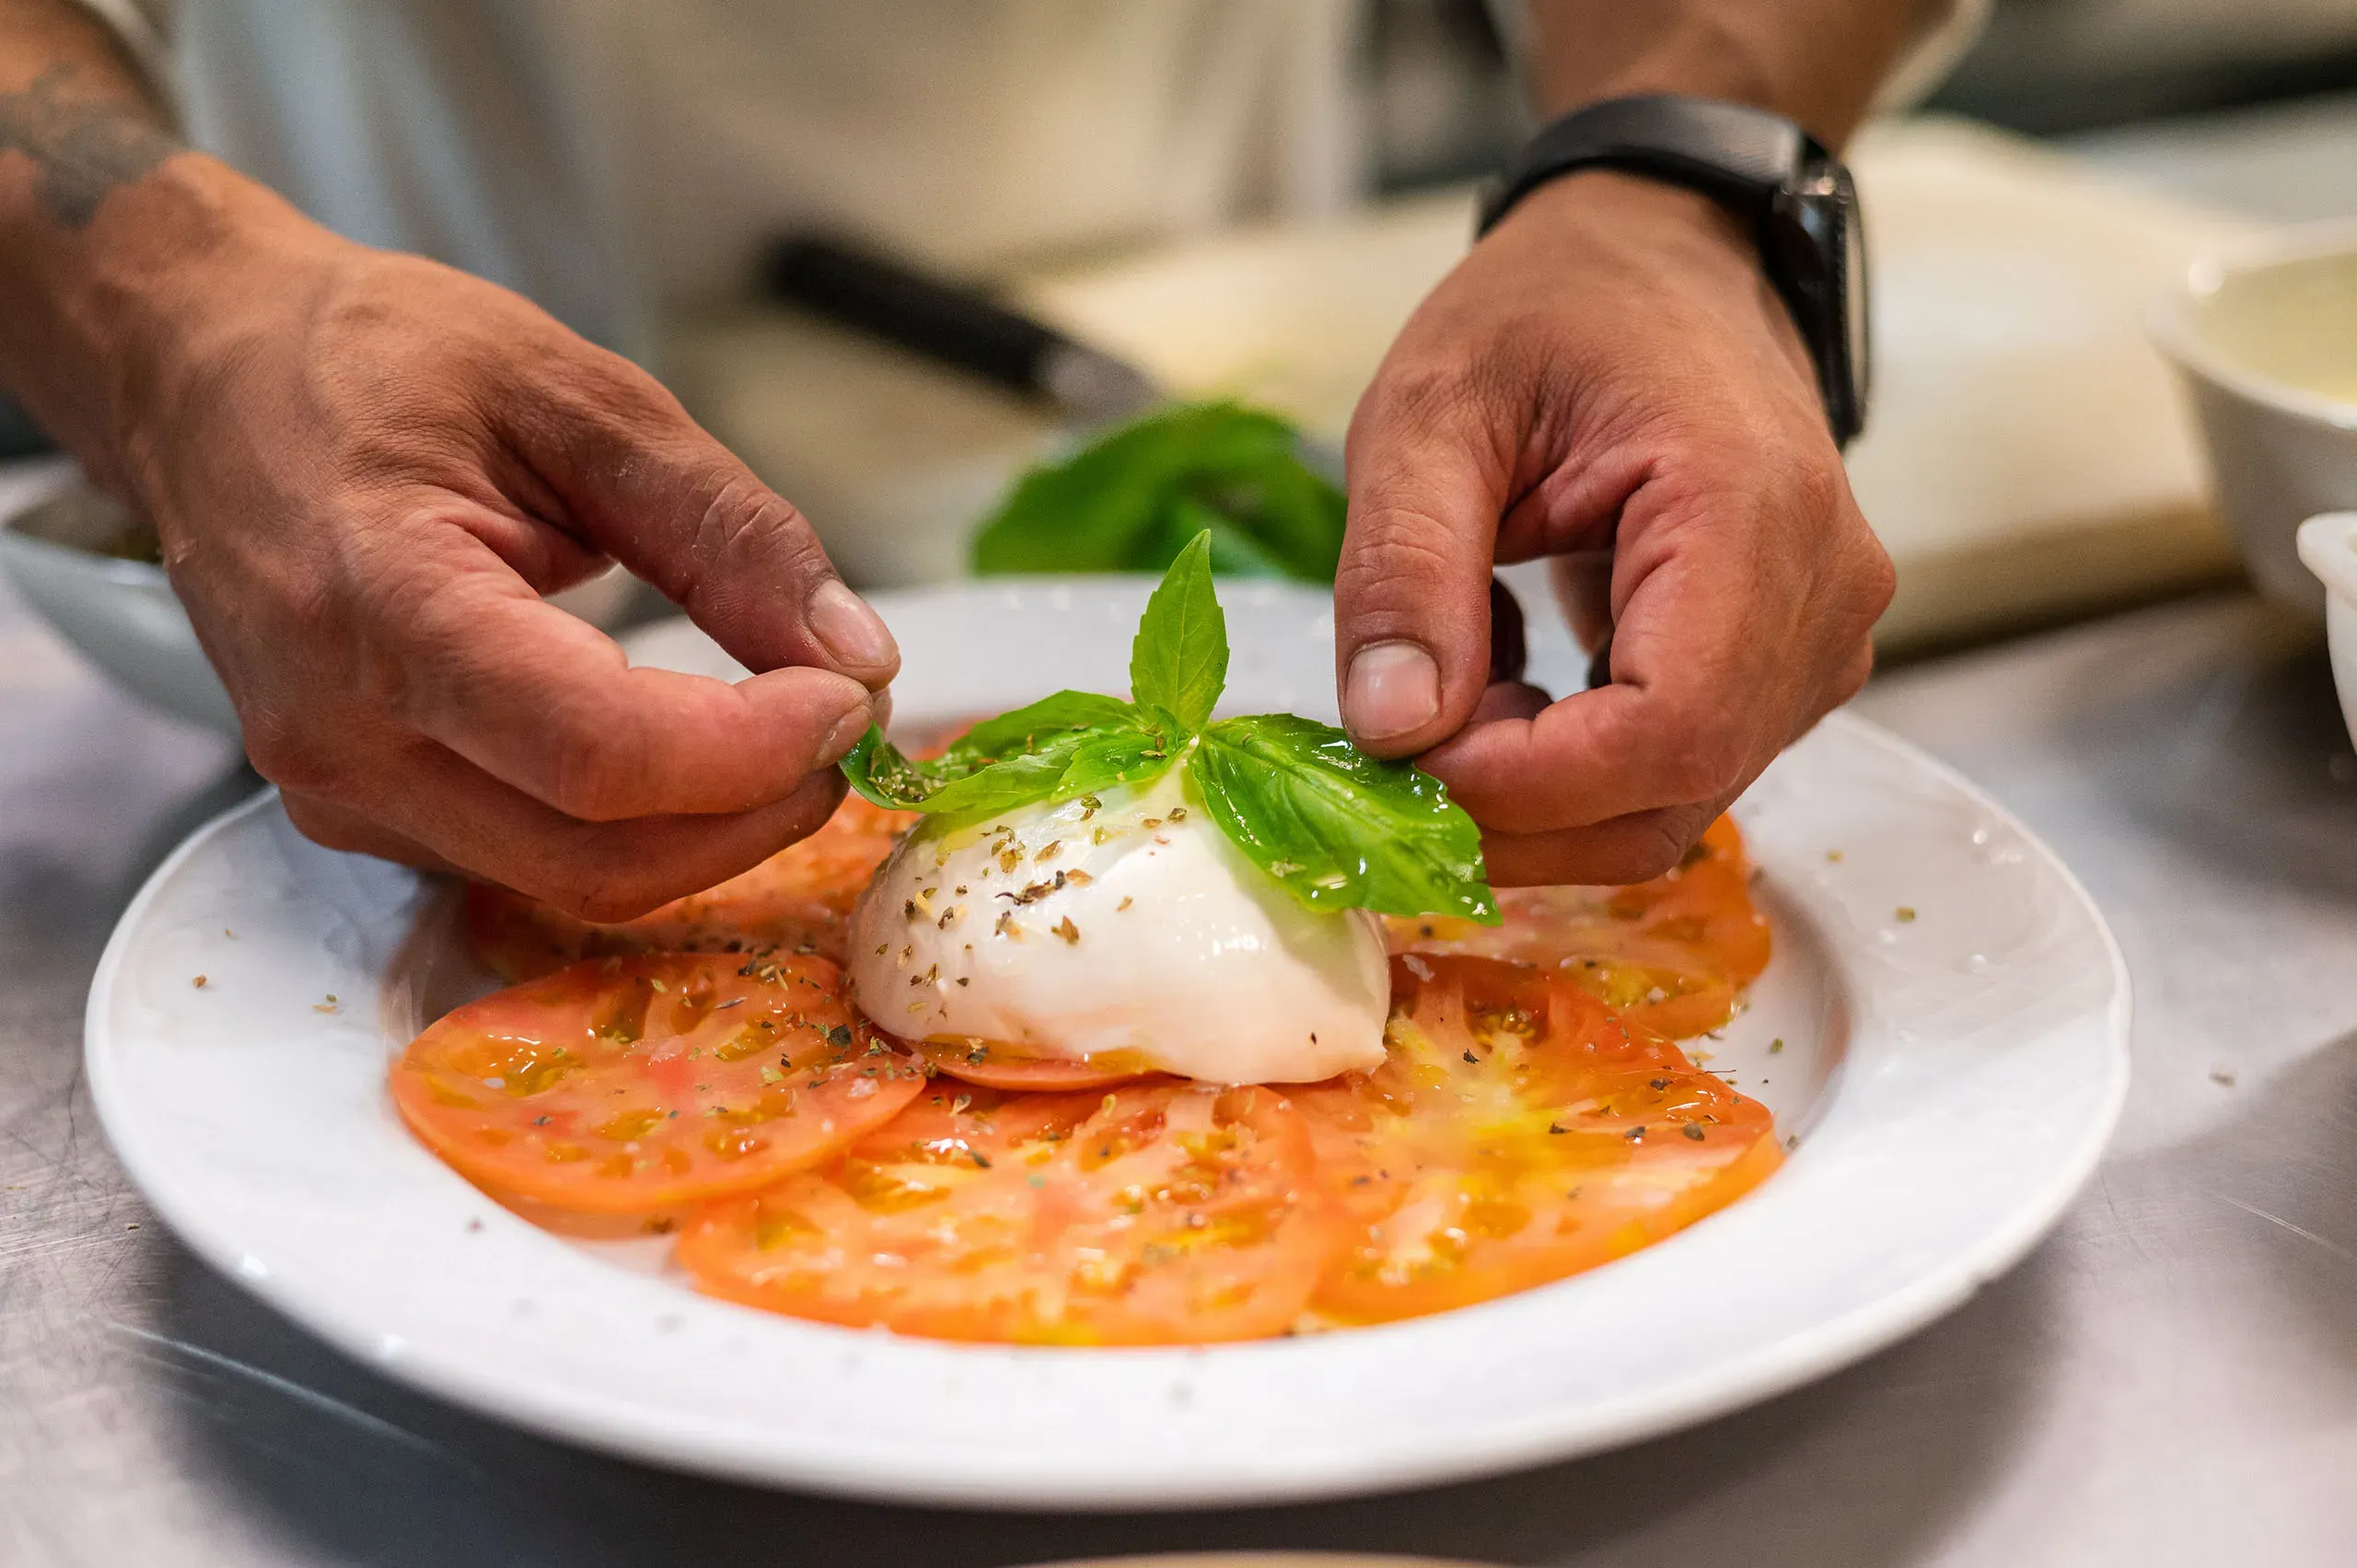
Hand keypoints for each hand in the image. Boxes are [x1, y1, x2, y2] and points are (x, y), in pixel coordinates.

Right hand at [110, 165, 897, 917]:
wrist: (209, 372)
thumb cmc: (376, 359)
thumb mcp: (581, 395)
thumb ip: (726, 530)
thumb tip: (853, 655)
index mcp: (381, 604)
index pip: (598, 755)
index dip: (750, 753)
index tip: (846, 697)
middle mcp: (339, 731)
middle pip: (597, 856)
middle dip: (755, 811)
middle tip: (842, 720)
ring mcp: (335, 788)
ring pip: (570, 881)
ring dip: (707, 830)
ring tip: (779, 727)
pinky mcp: (355, 811)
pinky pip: (527, 860)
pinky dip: (636, 824)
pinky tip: (685, 746)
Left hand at [1334, 172, 1891, 884]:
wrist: (1660, 258)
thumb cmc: (1553, 311)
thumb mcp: (1431, 411)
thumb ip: (1403, 568)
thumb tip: (1393, 731)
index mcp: (1749, 510)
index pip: (1665, 730)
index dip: (1526, 783)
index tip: (1402, 759)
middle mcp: (1823, 590)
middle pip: (1671, 790)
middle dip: (1515, 803)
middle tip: (1397, 742)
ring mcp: (1821, 637)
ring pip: (1672, 799)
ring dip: (1537, 791)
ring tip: (1448, 689)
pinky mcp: (1787, 665)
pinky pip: (1678, 768)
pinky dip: (1570, 768)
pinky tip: (1502, 688)